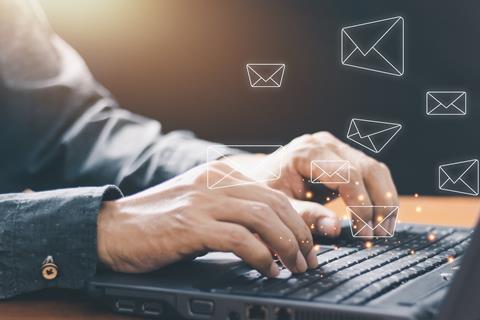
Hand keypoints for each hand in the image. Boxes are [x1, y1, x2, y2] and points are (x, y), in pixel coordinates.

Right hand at [97, 161, 319, 276]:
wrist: (111, 228)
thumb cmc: (157, 222)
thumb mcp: (199, 206)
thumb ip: (230, 211)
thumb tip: (268, 233)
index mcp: (220, 175)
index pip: (272, 193)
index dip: (296, 219)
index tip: (307, 243)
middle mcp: (215, 182)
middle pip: (274, 203)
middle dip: (298, 234)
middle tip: (308, 259)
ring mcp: (202, 201)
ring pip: (262, 218)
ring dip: (285, 246)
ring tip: (294, 267)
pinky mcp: (191, 224)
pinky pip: (239, 239)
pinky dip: (260, 257)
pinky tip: (267, 270)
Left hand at [229, 132, 398, 236]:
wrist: (258, 176)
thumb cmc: (266, 191)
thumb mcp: (280, 207)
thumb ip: (305, 216)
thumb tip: (335, 228)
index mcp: (306, 152)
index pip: (348, 175)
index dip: (361, 206)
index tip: (364, 233)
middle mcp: (324, 144)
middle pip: (368, 168)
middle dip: (380, 204)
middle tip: (380, 234)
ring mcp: (335, 147)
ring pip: (375, 169)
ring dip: (385, 200)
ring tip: (383, 230)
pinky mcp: (342, 155)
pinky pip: (370, 172)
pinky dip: (379, 195)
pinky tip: (378, 218)